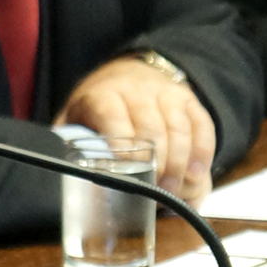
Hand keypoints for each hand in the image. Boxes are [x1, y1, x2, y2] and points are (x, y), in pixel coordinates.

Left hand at [55, 56, 214, 201]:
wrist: (125, 73)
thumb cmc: (97, 107)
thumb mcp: (74, 120)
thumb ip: (70, 146)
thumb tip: (64, 180)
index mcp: (102, 95)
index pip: (113, 119)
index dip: (122, 148)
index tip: (127, 175)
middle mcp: (136, 90)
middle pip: (153, 128)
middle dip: (158, 165)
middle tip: (158, 193)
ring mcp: (165, 93)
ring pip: (180, 128)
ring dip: (180, 164)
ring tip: (176, 192)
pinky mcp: (188, 98)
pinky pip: (202, 124)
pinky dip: (203, 152)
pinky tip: (197, 173)